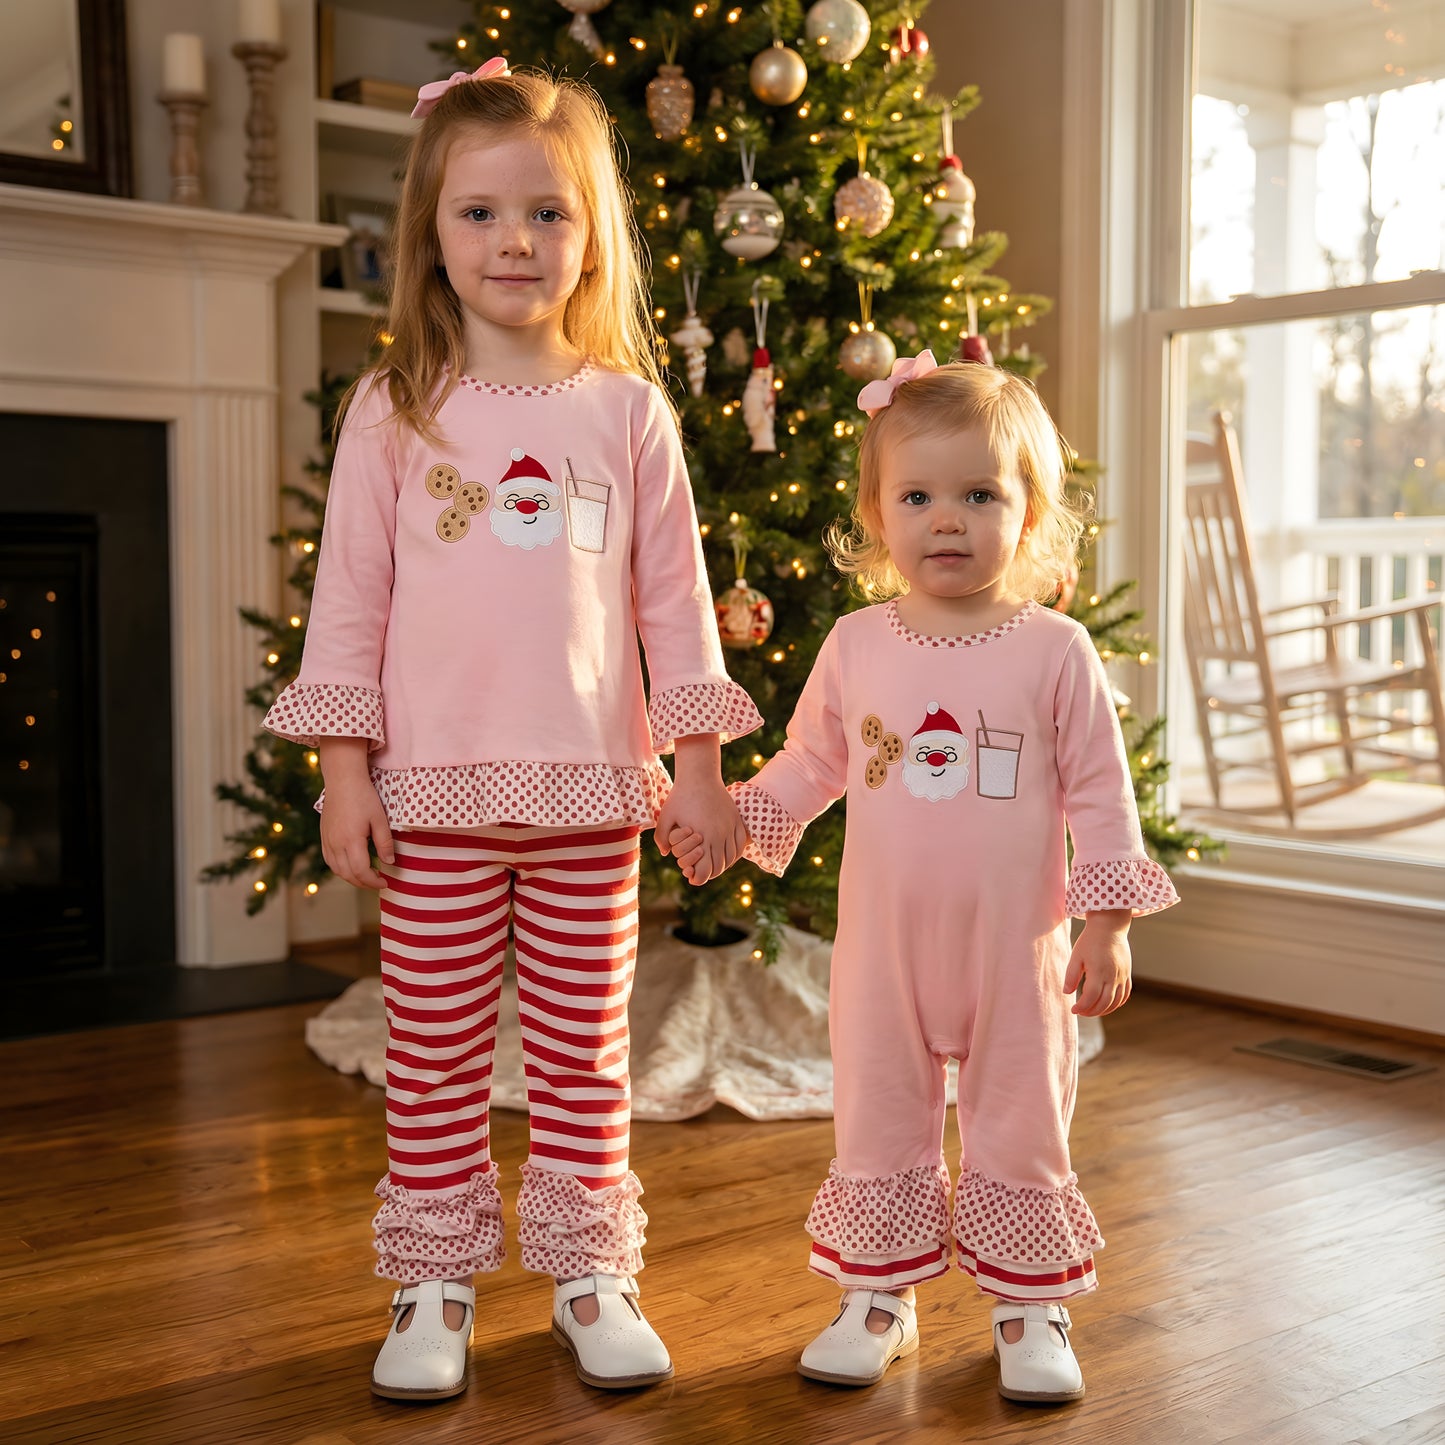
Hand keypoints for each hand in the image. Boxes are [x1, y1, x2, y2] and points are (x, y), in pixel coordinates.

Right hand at [318, 738, 393, 890]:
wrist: (342, 780)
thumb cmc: (364, 797)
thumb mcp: (380, 819)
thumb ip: (385, 842)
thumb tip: (390, 863)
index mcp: (351, 840)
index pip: (361, 871)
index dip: (373, 881)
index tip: (385, 882)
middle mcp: (335, 843)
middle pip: (348, 874)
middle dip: (364, 883)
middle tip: (378, 882)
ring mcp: (327, 840)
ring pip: (337, 870)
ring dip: (352, 878)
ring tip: (367, 876)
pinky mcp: (324, 836)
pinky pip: (329, 860)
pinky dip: (340, 869)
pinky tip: (351, 867)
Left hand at [654, 782, 745, 885]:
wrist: (699, 775)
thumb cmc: (679, 796)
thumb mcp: (665, 817)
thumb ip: (661, 837)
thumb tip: (665, 854)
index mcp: (703, 838)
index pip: (706, 871)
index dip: (698, 878)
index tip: (691, 876)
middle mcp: (720, 835)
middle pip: (720, 867)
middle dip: (709, 872)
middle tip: (700, 869)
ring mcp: (730, 827)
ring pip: (732, 858)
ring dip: (722, 864)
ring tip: (712, 862)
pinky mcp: (737, 820)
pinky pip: (740, 845)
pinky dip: (735, 853)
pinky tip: (726, 853)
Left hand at [1063, 911, 1132, 1016]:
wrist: (1110, 927)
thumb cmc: (1090, 940)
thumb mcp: (1076, 956)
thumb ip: (1071, 975)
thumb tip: (1067, 993)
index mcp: (1098, 972)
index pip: (1091, 997)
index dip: (1082, 1007)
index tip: (1073, 1009)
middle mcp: (1113, 976)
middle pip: (1104, 1003)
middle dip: (1091, 1011)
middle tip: (1081, 1012)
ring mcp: (1122, 976)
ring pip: (1116, 1002)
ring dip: (1104, 1010)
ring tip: (1092, 1011)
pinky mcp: (1127, 974)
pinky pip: (1125, 995)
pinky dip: (1116, 1004)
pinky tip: (1107, 1005)